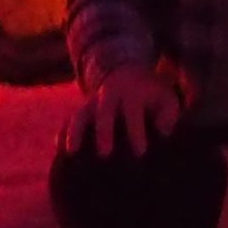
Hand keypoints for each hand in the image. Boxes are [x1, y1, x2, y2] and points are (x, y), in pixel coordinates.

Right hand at [67, 62, 186, 156]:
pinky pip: (68, 119)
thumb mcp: (166, 98)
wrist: (125, 72)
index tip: (140, 152)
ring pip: (79, 114)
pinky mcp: (81, 109)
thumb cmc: (151, 94)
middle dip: (104, 132)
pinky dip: (62, 132)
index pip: (133, 112)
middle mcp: (108, 96)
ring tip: (71, 152)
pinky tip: (58, 148)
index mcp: (132, 93)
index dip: (136, 131)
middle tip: (105, 154)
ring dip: (75, 132)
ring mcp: (91, 102)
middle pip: (103, 112)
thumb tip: (163, 132)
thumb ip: (169, 114)